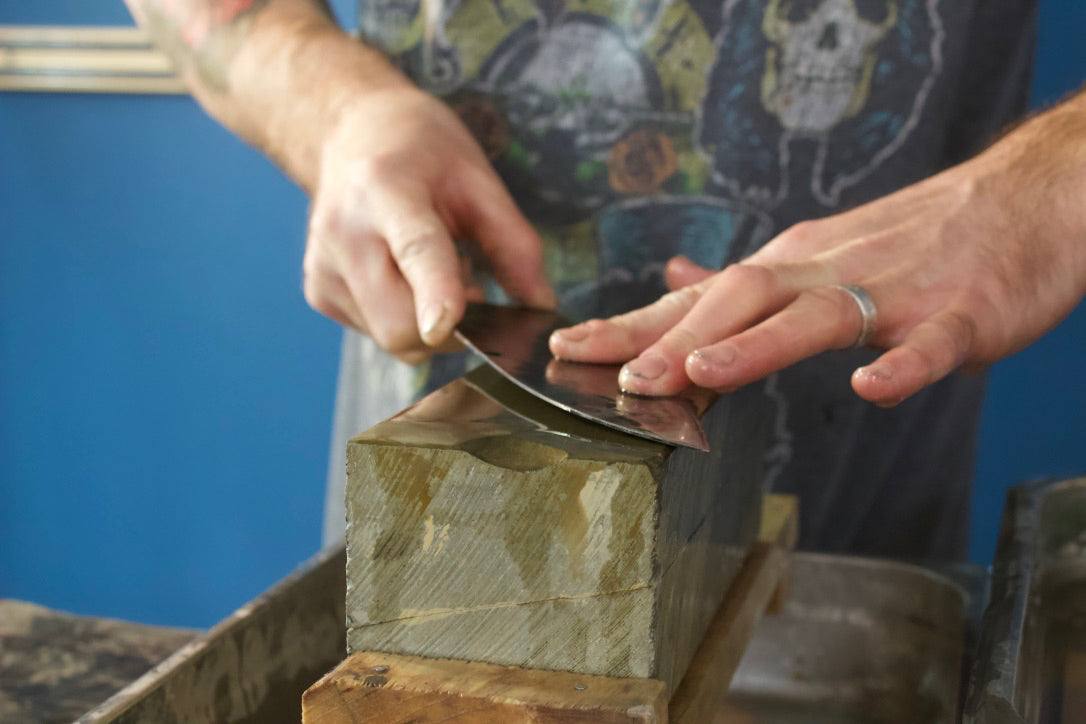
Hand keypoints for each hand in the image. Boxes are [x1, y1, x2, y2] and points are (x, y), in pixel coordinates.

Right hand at [302, 85, 554, 362]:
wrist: (352, 132)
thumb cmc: (422, 151)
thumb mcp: (479, 178)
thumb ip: (515, 244)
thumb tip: (542, 308)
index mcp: (386, 188)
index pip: (414, 251)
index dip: (433, 293)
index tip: (447, 326)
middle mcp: (343, 231)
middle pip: (399, 322)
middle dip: (449, 325)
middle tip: (468, 282)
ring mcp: (324, 267)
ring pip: (390, 337)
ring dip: (427, 321)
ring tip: (432, 267)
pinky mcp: (318, 292)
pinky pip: (376, 333)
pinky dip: (404, 317)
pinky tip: (405, 275)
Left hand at [550, 96, 1085, 404]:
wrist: (1023, 200)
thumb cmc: (914, 238)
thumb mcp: (816, 252)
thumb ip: (745, 279)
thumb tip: (674, 280)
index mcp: (791, 265)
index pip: (698, 299)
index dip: (632, 325)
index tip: (569, 348)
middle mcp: (827, 272)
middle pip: (741, 298)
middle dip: (675, 338)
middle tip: (619, 376)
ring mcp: (893, 293)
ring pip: (816, 315)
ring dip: (756, 345)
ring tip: (701, 371)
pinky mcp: (960, 316)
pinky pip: (927, 345)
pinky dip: (900, 366)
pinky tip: (869, 388)